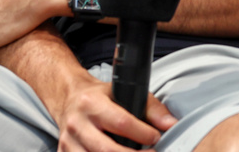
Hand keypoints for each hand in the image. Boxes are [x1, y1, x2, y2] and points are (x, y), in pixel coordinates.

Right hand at [52, 74, 175, 151]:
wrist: (67, 98)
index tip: (156, 138)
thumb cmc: (98, 97)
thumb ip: (150, 108)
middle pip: (108, 150)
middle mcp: (77, 123)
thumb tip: (171, 125)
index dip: (143, 134)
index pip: (122, 123)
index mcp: (91, 103)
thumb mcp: (121, 93)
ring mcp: (69, 141)